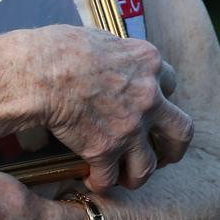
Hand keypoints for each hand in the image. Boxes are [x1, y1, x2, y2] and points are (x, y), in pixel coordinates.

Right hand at [27, 26, 192, 192]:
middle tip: (161, 152)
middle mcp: (148, 97)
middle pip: (181, 131)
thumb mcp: (99, 37)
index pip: (170, 82)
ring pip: (148, 166)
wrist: (39, 72)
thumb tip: (110, 59)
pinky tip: (92, 179)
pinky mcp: (105, 150)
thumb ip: (116, 53)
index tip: (151, 103)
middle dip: (173, 147)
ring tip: (126, 176)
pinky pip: (109, 178)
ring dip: (137, 173)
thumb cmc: (60, 48)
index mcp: (147, 62)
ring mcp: (130, 127)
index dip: (160, 95)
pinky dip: (100, 181)